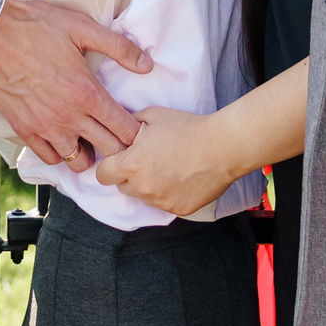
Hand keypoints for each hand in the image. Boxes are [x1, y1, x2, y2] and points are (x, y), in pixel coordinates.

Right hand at [0, 0, 149, 171]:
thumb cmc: (34, 26)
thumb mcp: (81, 27)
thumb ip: (118, 47)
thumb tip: (146, 64)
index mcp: (86, 92)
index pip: (125, 130)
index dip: (136, 132)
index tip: (136, 126)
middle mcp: (68, 117)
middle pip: (108, 151)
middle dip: (119, 146)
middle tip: (118, 133)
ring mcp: (45, 127)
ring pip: (79, 162)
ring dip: (90, 152)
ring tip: (90, 137)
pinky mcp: (23, 130)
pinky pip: (50, 159)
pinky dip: (60, 153)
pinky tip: (63, 137)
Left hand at [93, 106, 241, 216]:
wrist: (222, 146)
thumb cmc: (187, 127)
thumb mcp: (152, 115)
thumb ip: (128, 124)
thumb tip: (117, 130)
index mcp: (132, 164)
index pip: (103, 175)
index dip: (109, 166)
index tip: (120, 159)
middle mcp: (143, 187)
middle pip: (123, 187)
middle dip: (129, 175)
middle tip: (148, 160)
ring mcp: (161, 202)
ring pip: (143, 196)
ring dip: (148, 185)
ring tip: (168, 167)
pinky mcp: (178, 210)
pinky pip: (164, 204)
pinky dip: (168, 193)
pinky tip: (182, 177)